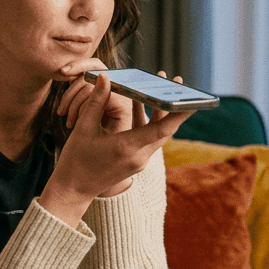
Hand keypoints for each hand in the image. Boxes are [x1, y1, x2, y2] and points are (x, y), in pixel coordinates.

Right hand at [38, 72, 193, 227]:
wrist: (73, 190)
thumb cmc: (75, 160)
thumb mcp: (82, 129)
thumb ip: (96, 102)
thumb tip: (106, 77)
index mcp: (126, 148)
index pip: (162, 129)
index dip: (180, 113)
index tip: (195, 99)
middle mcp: (138, 157)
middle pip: (165, 130)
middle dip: (174, 107)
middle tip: (175, 81)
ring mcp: (139, 162)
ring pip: (159, 135)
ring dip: (163, 114)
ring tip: (159, 88)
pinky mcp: (136, 163)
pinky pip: (149, 140)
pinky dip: (151, 123)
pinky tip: (142, 105)